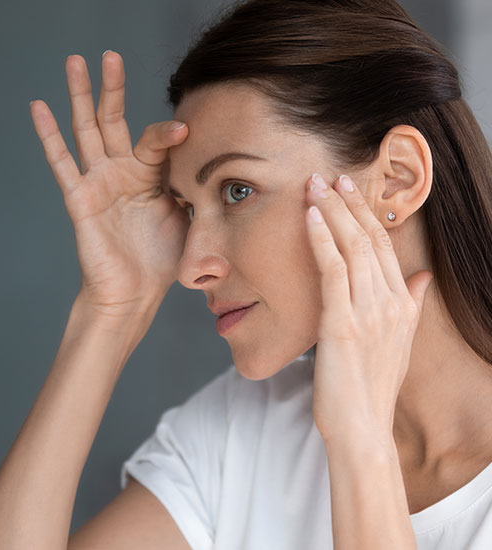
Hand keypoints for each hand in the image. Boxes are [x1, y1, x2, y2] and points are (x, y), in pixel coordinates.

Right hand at [31, 52, 188, 317]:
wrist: (134, 293)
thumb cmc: (161, 260)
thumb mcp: (189, 217)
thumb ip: (195, 186)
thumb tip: (216, 163)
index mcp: (150, 175)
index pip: (156, 140)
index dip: (169, 133)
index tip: (187, 131)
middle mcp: (121, 172)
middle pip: (113, 120)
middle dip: (111, 87)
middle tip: (109, 55)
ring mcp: (98, 182)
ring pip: (86, 130)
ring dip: (79, 96)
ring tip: (74, 62)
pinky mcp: (80, 198)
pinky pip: (62, 163)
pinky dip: (49, 135)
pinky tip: (39, 107)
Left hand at [304, 174, 432, 443]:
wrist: (362, 427)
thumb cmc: (371, 386)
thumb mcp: (399, 342)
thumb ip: (411, 305)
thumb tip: (423, 276)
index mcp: (402, 304)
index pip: (384, 246)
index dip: (365, 214)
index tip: (348, 190)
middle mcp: (389, 302)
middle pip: (369, 239)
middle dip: (347, 204)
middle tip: (328, 176)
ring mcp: (367, 311)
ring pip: (351, 248)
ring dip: (331, 212)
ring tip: (314, 185)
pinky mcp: (342, 323)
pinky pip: (332, 271)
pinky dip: (321, 239)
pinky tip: (310, 217)